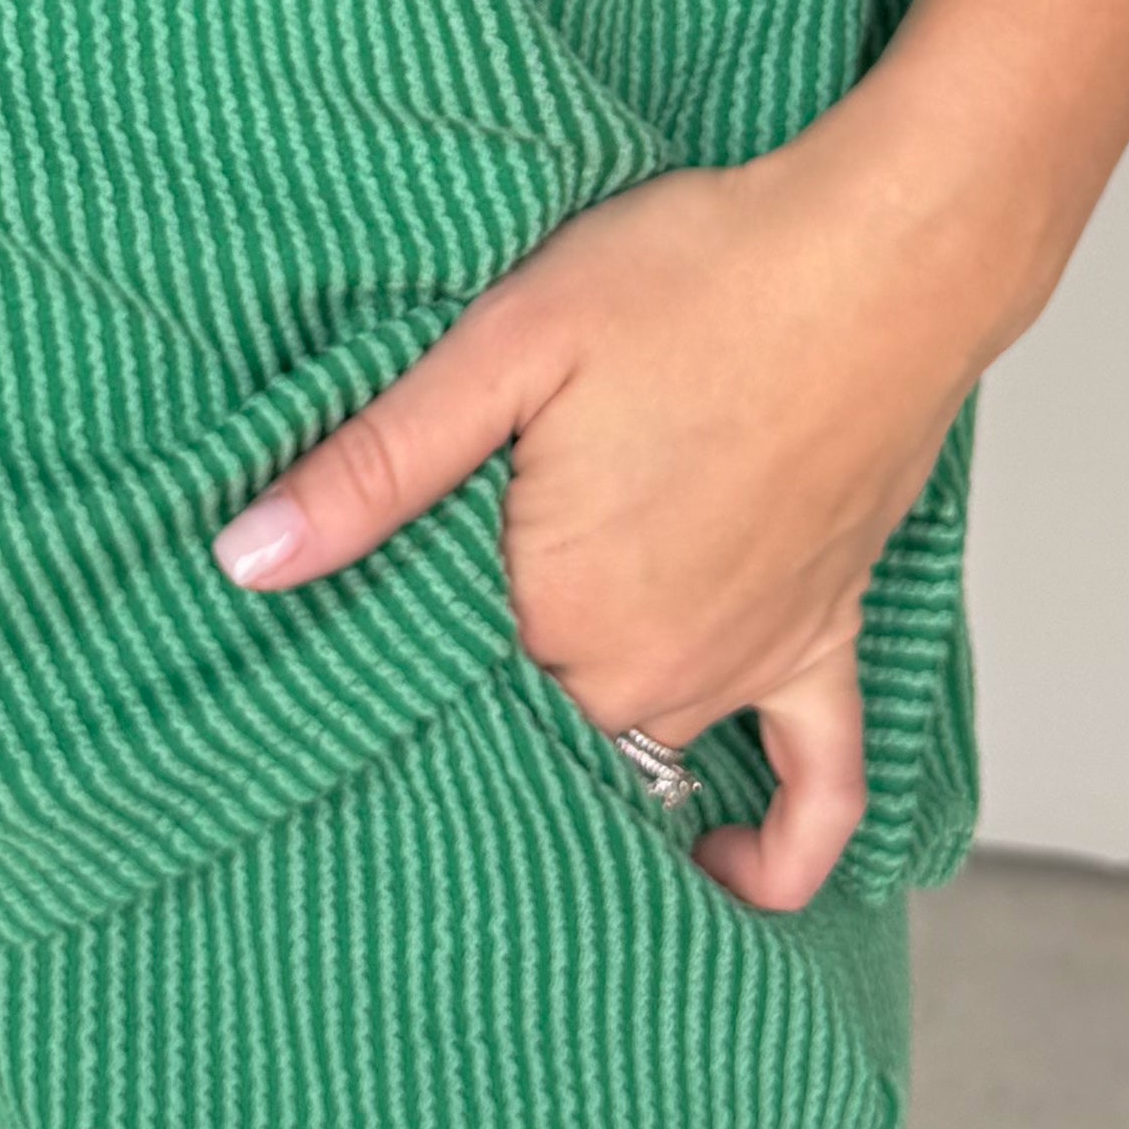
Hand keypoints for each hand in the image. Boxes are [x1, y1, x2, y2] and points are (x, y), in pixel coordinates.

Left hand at [213, 109, 1008, 912]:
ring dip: (592, 746)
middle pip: (535, 727)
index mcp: (560, 612)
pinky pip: (821, 785)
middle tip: (430, 663)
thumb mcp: (504, 345)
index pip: (438, 697)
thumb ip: (375, 464)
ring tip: (517, 717)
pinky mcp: (826, 636)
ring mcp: (747, 664)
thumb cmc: (700, 276)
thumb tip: (244, 559)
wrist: (884, 255)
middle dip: (481, 706)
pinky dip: (783, 849)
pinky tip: (734, 874)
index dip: (389, 669)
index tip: (341, 663)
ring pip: (643, 747)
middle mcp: (653, 669)